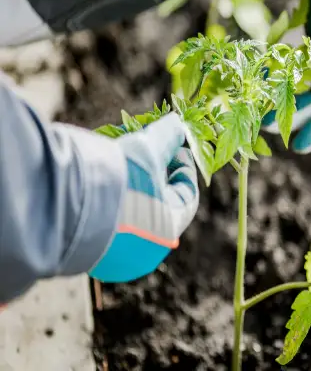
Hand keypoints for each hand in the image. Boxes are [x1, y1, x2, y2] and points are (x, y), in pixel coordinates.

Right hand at [89, 113, 198, 282]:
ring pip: (131, 208)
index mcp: (167, 230)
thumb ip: (166, 136)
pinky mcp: (88, 249)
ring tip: (120, 154)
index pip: (187, 196)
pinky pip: (108, 219)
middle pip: (158, 201)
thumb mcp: (146, 150)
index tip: (175, 146)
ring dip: (130, 179)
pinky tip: (100, 171)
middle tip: (146, 146)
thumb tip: (178, 125)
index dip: (183, 167)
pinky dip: (110, 195)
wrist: (55, 201)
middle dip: (153, 170)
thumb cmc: (114, 178)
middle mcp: (143, 250)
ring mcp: (114, 253)